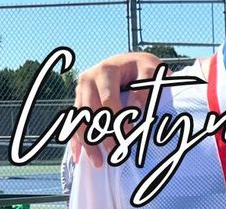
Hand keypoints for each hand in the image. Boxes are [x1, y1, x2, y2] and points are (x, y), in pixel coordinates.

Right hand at [71, 51, 162, 166]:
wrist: (132, 63)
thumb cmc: (144, 68)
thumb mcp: (151, 70)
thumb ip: (147, 85)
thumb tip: (135, 107)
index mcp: (106, 70)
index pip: (108, 100)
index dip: (118, 119)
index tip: (129, 135)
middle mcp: (89, 79)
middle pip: (91, 112)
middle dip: (103, 135)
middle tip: (116, 154)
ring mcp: (81, 90)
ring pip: (80, 120)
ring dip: (88, 143)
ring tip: (99, 163)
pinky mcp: (79, 101)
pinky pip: (74, 123)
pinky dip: (76, 141)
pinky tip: (79, 158)